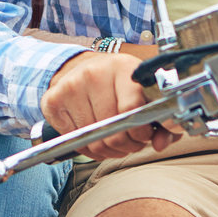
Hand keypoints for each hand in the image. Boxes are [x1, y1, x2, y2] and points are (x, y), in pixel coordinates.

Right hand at [42, 52, 177, 160]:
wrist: (82, 68)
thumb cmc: (119, 84)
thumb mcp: (145, 95)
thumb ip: (163, 122)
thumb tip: (161, 143)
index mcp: (122, 67)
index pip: (131, 110)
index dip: (141, 131)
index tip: (144, 134)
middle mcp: (94, 74)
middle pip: (112, 130)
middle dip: (126, 144)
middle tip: (131, 140)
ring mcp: (70, 87)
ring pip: (94, 141)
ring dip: (108, 149)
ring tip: (114, 138)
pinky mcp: (53, 101)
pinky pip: (77, 142)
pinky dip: (89, 147)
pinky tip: (96, 135)